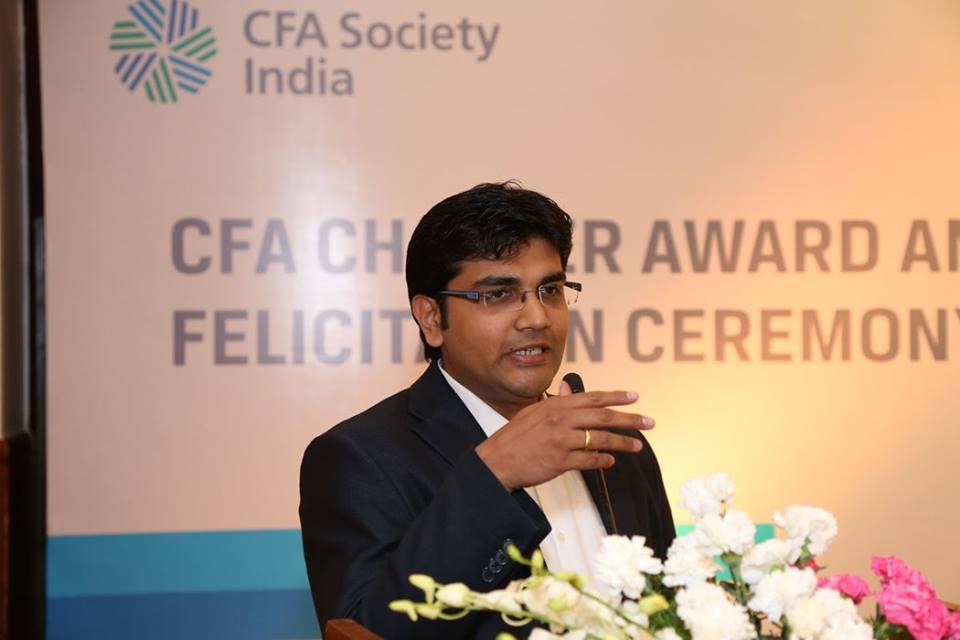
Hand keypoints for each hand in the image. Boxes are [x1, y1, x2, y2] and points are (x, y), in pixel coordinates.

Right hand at [475, 383, 655, 490]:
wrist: (497, 461)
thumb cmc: (515, 437)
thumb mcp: (533, 412)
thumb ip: (555, 401)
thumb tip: (570, 389)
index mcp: (556, 405)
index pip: (593, 398)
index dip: (616, 397)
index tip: (635, 397)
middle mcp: (561, 419)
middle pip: (604, 417)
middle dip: (630, 419)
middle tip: (649, 422)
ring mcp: (562, 440)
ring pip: (601, 439)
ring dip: (623, 443)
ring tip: (637, 446)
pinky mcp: (560, 461)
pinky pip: (590, 460)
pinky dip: (603, 461)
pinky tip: (610, 462)